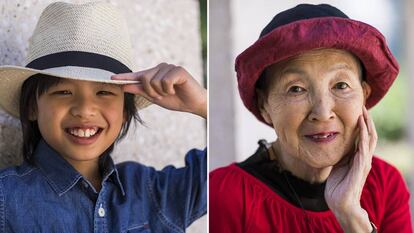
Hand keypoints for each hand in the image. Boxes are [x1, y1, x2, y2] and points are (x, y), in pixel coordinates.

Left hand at [111, 63, 206, 117]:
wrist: (194, 104)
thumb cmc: (176, 100)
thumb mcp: (156, 97)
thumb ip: (141, 90)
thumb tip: (125, 86)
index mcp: (155, 74)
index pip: (138, 75)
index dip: (125, 77)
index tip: (112, 78)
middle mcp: (161, 67)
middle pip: (145, 79)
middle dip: (152, 92)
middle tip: (163, 96)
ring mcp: (169, 67)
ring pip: (154, 81)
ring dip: (161, 92)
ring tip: (171, 92)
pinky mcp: (178, 70)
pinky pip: (165, 81)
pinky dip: (169, 89)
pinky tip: (176, 89)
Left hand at [325, 106, 376, 231]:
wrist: (340, 203)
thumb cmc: (338, 185)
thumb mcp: (337, 164)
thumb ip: (339, 155)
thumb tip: (332, 143)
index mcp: (357, 156)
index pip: (362, 135)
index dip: (361, 122)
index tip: (357, 109)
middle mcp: (363, 157)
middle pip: (369, 134)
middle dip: (366, 119)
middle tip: (363, 104)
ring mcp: (363, 162)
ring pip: (369, 138)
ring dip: (367, 124)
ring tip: (364, 111)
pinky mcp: (361, 167)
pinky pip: (364, 148)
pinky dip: (364, 136)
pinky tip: (362, 126)